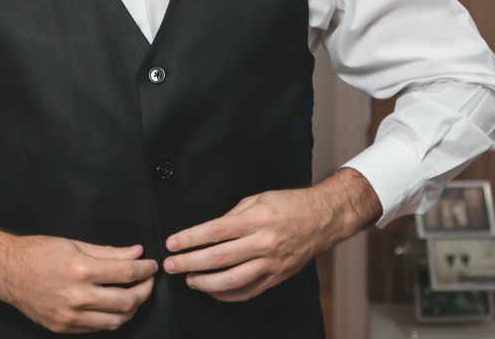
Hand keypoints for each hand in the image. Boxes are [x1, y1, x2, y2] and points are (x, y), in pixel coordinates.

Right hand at [0, 226, 157, 333]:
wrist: (7, 271)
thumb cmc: (36, 253)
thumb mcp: (74, 244)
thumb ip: (108, 251)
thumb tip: (134, 253)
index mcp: (82, 270)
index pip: (127, 272)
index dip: (146, 269)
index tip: (151, 266)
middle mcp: (78, 296)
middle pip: (127, 301)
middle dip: (145, 290)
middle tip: (148, 281)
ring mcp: (71, 315)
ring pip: (116, 320)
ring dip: (132, 309)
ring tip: (135, 296)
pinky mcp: (64, 327)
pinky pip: (97, 328)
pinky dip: (111, 318)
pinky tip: (114, 307)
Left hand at [162, 167, 382, 301]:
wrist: (323, 219)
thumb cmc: (291, 205)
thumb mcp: (258, 198)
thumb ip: (232, 215)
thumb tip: (209, 230)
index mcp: (256, 220)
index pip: (214, 231)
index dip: (189, 239)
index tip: (173, 243)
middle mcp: (263, 243)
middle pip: (219, 258)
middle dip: (189, 262)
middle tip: (171, 265)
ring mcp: (270, 263)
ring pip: (232, 281)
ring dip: (206, 283)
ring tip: (190, 280)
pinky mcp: (276, 277)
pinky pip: (248, 291)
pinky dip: (227, 295)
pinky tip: (213, 291)